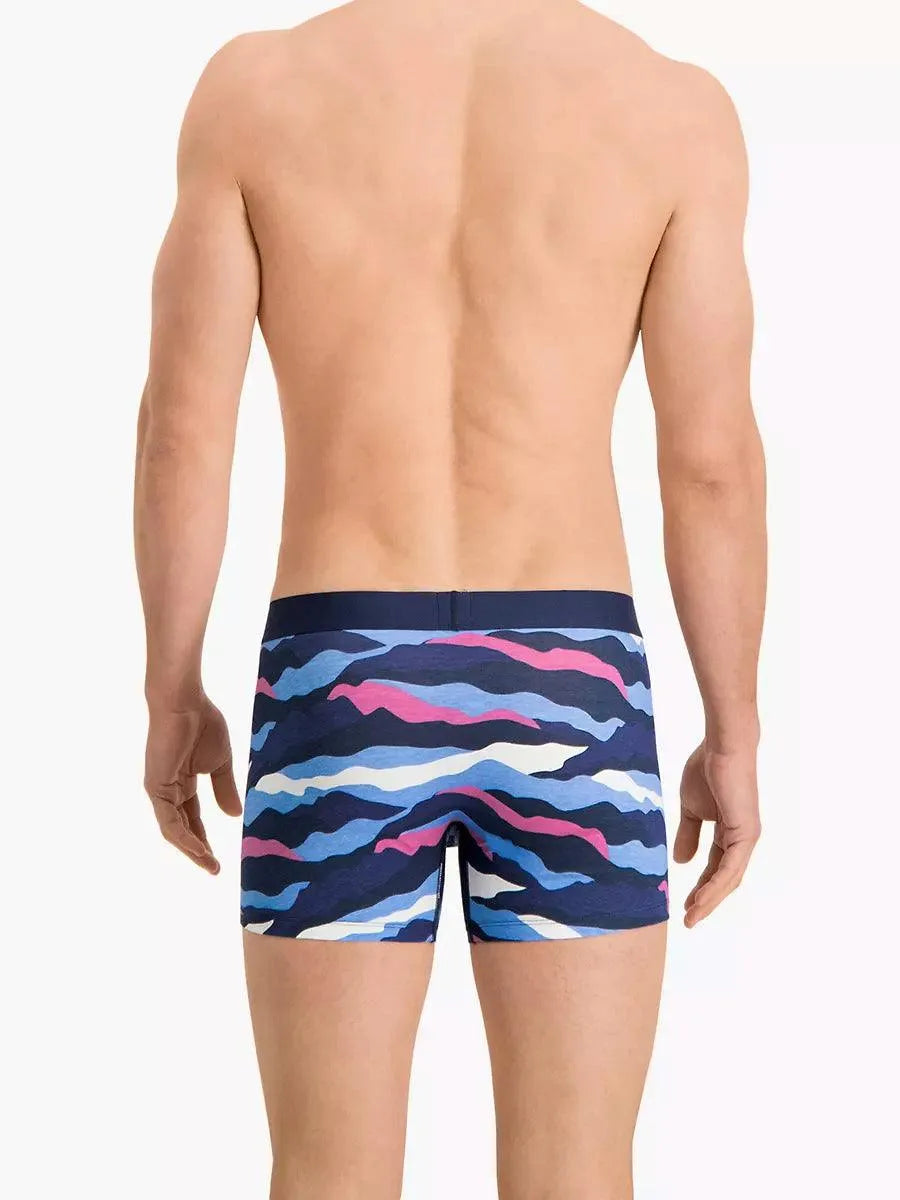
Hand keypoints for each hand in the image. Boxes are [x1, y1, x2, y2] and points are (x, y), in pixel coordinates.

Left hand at [144, 696, 242, 873]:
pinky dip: (183, 837)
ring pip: (175, 829)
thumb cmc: (202, 723)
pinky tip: (198, 849)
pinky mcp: (156, 787)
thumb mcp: (220, 763)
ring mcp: (160, 790)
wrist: (184, 702)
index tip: (219, 858)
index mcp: (183, 782)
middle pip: (183, 828)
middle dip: (198, 849)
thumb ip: (224, 788)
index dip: (205, 837)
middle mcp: (168, 790)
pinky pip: (170, 820)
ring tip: (209, 865)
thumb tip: (234, 815)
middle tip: (215, 868)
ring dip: (192, 849)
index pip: (193, 817)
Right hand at [673, 742, 760, 927]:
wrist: (721, 749)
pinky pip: (730, 868)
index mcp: (729, 833)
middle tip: (689, 919)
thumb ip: (688, 834)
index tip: (683, 903)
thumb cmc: (707, 770)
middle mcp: (742, 840)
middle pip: (724, 879)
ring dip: (710, 900)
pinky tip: (702, 899)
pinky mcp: (745, 835)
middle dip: (706, 900)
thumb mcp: (690, 808)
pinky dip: (716, 886)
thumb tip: (681, 861)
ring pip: (728, 879)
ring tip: (692, 916)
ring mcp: (746, 838)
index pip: (715, 867)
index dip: (701, 886)